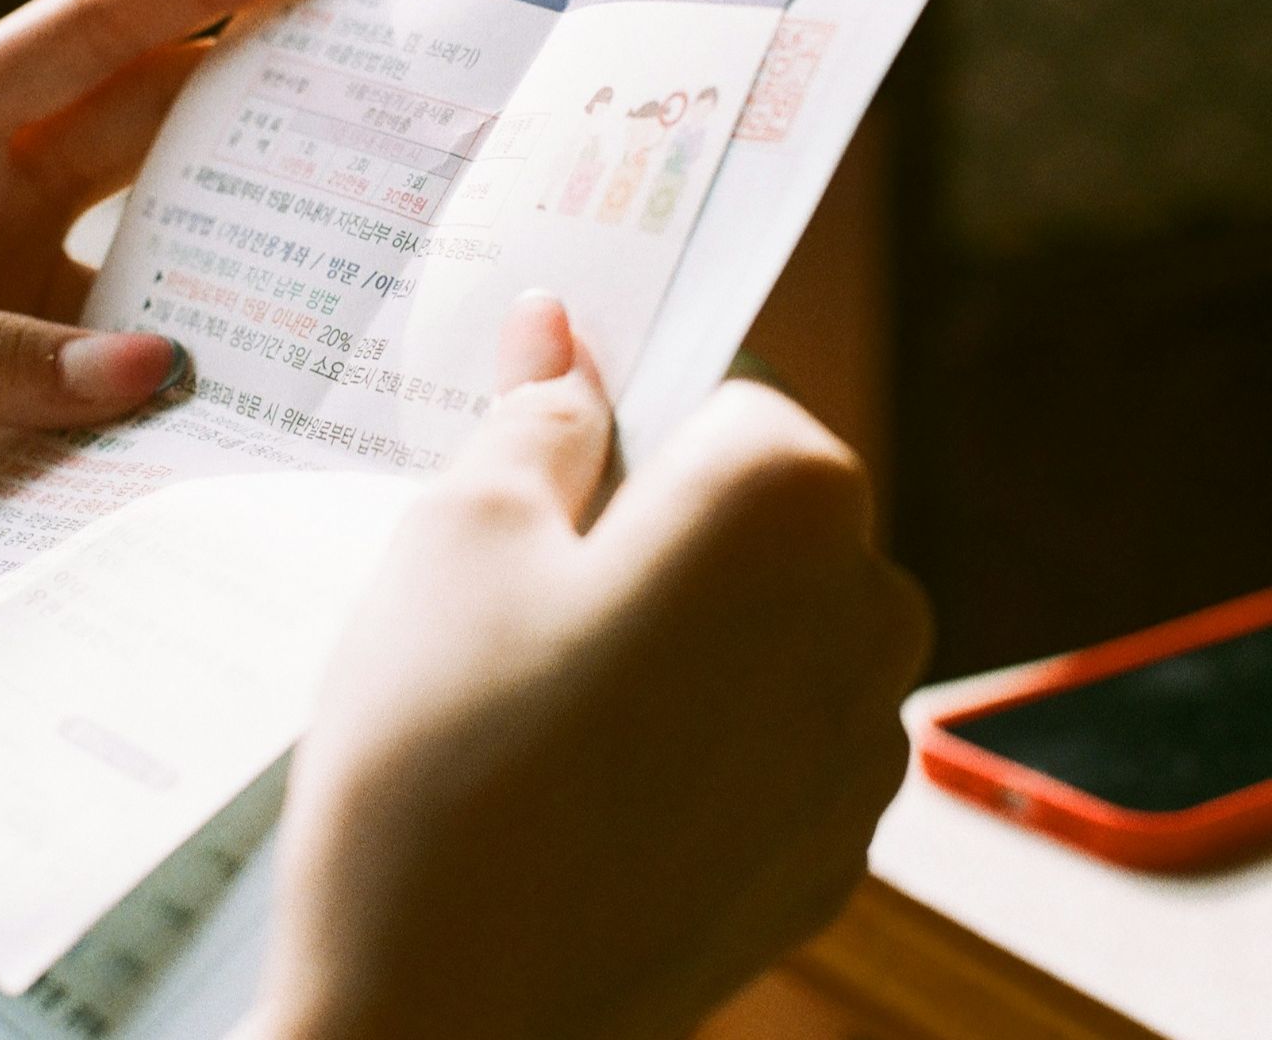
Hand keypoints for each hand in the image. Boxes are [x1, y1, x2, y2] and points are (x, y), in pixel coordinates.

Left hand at [0, 0, 314, 711]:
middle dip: (266, 89)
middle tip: (387, 87)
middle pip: (155, 123)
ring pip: (167, 251)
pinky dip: (202, 380)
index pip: (91, 36)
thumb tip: (152, 367)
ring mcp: (18, 311)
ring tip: (364, 244)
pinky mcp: (28, 408)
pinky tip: (270, 389)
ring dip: (253, 244)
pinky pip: (135, 377)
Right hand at [252, 296, 931, 1039]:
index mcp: (785, 507)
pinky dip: (697, 737)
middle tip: (516, 591)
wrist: (446, 1026)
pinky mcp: (826, 856)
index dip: (625, 417)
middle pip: (766, 515)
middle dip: (656, 527)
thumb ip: (532, 417)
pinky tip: (584, 787)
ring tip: (538, 701)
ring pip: (772, 630)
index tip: (541, 462)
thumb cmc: (437, 764)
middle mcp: (864, 621)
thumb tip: (558, 332)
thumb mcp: (452, 540)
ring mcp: (858, 755)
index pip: (730, 393)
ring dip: (679, 632)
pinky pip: (771, 743)